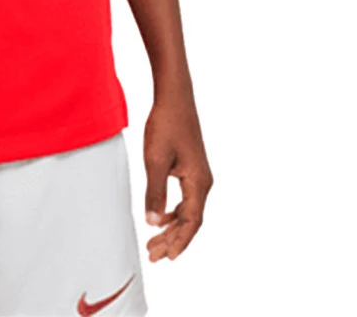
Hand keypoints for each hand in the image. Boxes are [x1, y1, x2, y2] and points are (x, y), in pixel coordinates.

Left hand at [141, 94, 212, 260]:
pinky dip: (174, 211)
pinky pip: (186, 198)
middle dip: (173, 239)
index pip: (192, 222)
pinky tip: (160, 216)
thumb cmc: (166, 125)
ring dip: (172, 227)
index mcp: (199, 182)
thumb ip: (155, 192)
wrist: (174, 97)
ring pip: (188, 210)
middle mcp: (203, 181)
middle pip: (191, 220)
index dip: (180, 241)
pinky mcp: (191, 167)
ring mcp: (198, 174)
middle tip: (154, 255)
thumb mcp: (155, 160)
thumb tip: (153, 223)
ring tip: (154, 241)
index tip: (167, 258)